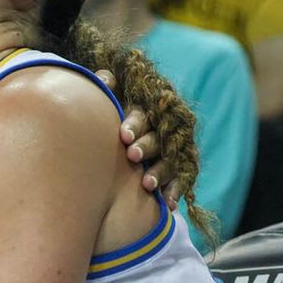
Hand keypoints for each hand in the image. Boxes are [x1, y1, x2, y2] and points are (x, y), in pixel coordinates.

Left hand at [95, 71, 180, 209]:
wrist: (123, 139)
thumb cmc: (113, 118)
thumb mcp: (113, 101)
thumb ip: (108, 88)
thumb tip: (103, 79)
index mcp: (145, 112)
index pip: (142, 114)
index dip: (134, 124)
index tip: (123, 135)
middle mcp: (161, 131)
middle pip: (157, 137)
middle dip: (146, 146)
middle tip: (132, 156)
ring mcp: (171, 151)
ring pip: (169, 160)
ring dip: (159, 172)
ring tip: (146, 184)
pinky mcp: (177, 170)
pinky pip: (179, 181)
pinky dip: (174, 191)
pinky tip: (168, 203)